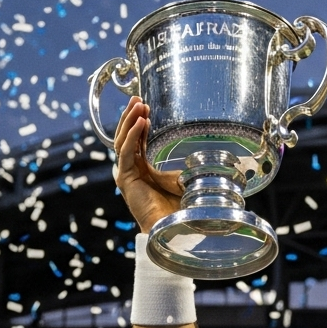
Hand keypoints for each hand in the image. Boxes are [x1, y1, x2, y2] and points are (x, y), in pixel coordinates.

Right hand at [114, 96, 182, 233]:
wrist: (173, 229)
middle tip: (138, 99)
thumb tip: (204, 157)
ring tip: (139, 105)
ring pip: (122, 141)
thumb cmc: (179, 209)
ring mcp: (126, 175)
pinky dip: (133, 136)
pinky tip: (141, 122)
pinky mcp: (125, 179)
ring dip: (130, 121)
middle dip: (131, 116)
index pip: (136, 140)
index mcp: (142, 170)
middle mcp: (131, 170)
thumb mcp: (183, 181)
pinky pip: (126, 152)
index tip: (146, 106)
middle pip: (126, 137)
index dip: (138, 122)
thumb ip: (183, 168)